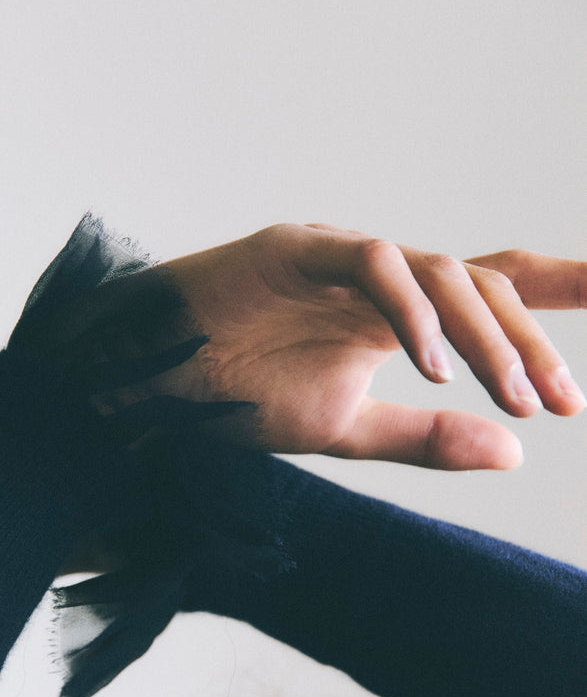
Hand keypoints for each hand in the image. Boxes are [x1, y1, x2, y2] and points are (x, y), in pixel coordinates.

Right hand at [158, 223, 584, 467]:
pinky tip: (433, 367)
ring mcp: (340, 256)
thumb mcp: (347, 430)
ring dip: (486, 335)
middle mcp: (377, 277)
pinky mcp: (297, 246)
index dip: (556, 292)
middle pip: (480, 281)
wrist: (151, 388)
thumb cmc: (237, 400)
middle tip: (565, 402)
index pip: (487, 289)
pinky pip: (376, 264)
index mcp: (391, 314)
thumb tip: (515, 450)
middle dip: (532, 337)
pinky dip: (412, 313)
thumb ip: (425, 436)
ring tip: (516, 398)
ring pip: (441, 270)